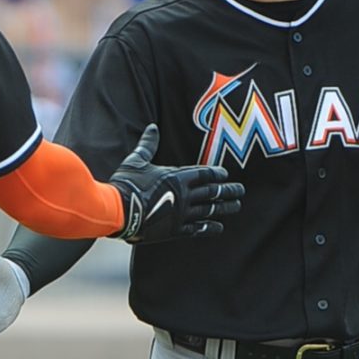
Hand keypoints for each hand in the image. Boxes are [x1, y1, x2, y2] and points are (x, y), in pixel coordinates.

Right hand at [108, 124, 243, 242]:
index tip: (226, 175)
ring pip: (209, 210)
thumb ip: (148, 144)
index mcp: (177, 177)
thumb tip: (153, 127)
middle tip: (241, 190)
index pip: (204, 174)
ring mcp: (182, 214)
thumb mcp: (136, 160)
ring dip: (224, 207)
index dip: (217, 174)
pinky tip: (219, 227)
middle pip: (213, 192)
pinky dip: (209, 228)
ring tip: (236, 206)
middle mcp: (184, 195)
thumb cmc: (126, 184)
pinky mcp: (175, 230)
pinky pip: (197, 229)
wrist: (117, 211)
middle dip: (228, 191)